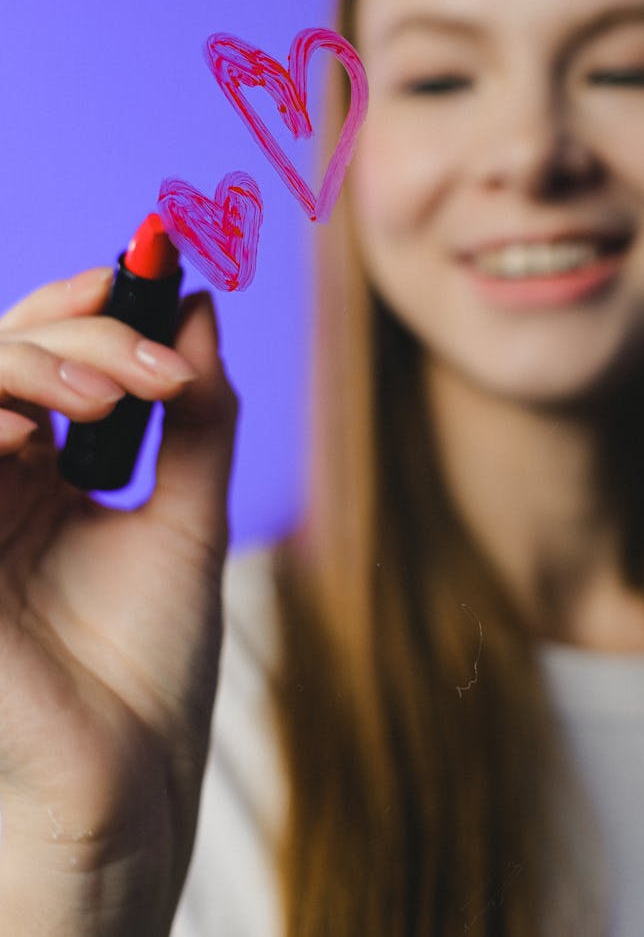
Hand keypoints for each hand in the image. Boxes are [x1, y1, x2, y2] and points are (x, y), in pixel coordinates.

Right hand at [0, 267, 236, 935]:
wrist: (122, 791)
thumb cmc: (149, 672)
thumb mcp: (188, 521)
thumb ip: (195, 415)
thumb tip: (201, 308)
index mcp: (42, 474)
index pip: (44, 353)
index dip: (88, 307)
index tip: (161, 275)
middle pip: (1, 353)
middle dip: (76, 334)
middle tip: (156, 369)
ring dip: (30, 364)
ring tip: (112, 400)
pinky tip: (30, 434)